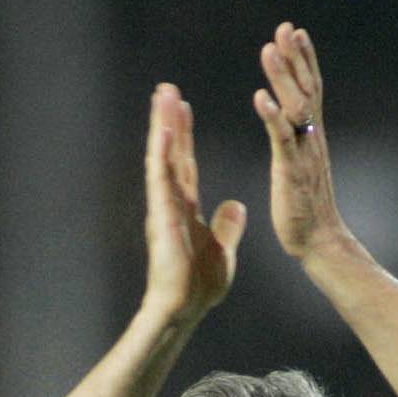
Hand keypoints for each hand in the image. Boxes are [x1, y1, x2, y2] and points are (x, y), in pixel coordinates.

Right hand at [141, 83, 245, 325]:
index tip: (183, 108)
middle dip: (169, 120)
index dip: (184, 135)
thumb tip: (236, 206)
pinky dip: (162, 154)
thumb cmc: (198, 287)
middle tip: (165, 88)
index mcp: (186, 208)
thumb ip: (227, 226)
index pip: (185, 163)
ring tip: (162, 95)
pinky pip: (161, 180)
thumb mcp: (223, 250)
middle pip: (171, 153)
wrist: (184, 308)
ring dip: (161, 126)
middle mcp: (171, 202)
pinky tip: (163, 130)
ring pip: (163, 158)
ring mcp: (164, 208)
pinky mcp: (162, 216)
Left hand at [253, 23, 345, 259]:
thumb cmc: (305, 211)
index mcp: (311, 137)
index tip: (295, 32)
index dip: (303, 60)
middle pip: (306, 88)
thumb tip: (291, 129)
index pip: (310, 88)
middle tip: (286, 27)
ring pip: (294, 107)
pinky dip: (271, 116)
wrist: (319, 241)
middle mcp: (311, 138)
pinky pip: (281, 138)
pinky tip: (260, 97)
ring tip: (270, 49)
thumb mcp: (300, 168)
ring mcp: (302, 153)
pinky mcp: (290, 171)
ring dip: (282, 77)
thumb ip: (296, 145)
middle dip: (296, 57)